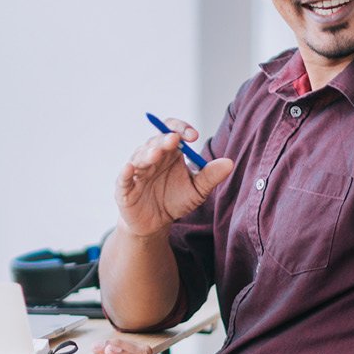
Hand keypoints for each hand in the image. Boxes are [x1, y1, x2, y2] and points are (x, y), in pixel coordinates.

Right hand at [116, 118, 233, 235]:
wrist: (156, 224)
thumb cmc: (175, 200)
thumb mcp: (197, 190)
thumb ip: (210, 176)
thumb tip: (229, 163)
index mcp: (170, 152)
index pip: (172, 131)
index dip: (181, 129)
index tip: (194, 136)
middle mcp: (152, 157)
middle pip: (156, 141)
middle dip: (164, 139)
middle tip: (174, 139)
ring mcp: (137, 171)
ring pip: (140, 157)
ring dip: (148, 154)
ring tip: (156, 154)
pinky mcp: (125, 188)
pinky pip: (123, 178)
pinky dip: (125, 172)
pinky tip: (129, 168)